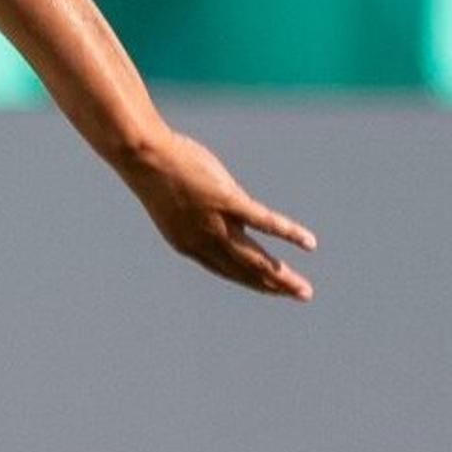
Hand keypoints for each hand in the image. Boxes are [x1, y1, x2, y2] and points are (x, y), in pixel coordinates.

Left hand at [119, 131, 314, 298]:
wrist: (142, 156)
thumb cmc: (160, 171)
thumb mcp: (184, 199)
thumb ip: (210, 209)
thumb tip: (236, 205)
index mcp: (188, 243)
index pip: (226, 270)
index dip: (252, 281)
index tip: (272, 288)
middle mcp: (203, 240)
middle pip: (245, 270)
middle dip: (274, 286)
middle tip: (300, 295)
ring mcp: (215, 222)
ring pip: (255, 258)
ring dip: (281, 276)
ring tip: (304, 290)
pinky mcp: (227, 201)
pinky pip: (265, 222)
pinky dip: (289, 233)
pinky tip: (309, 243)